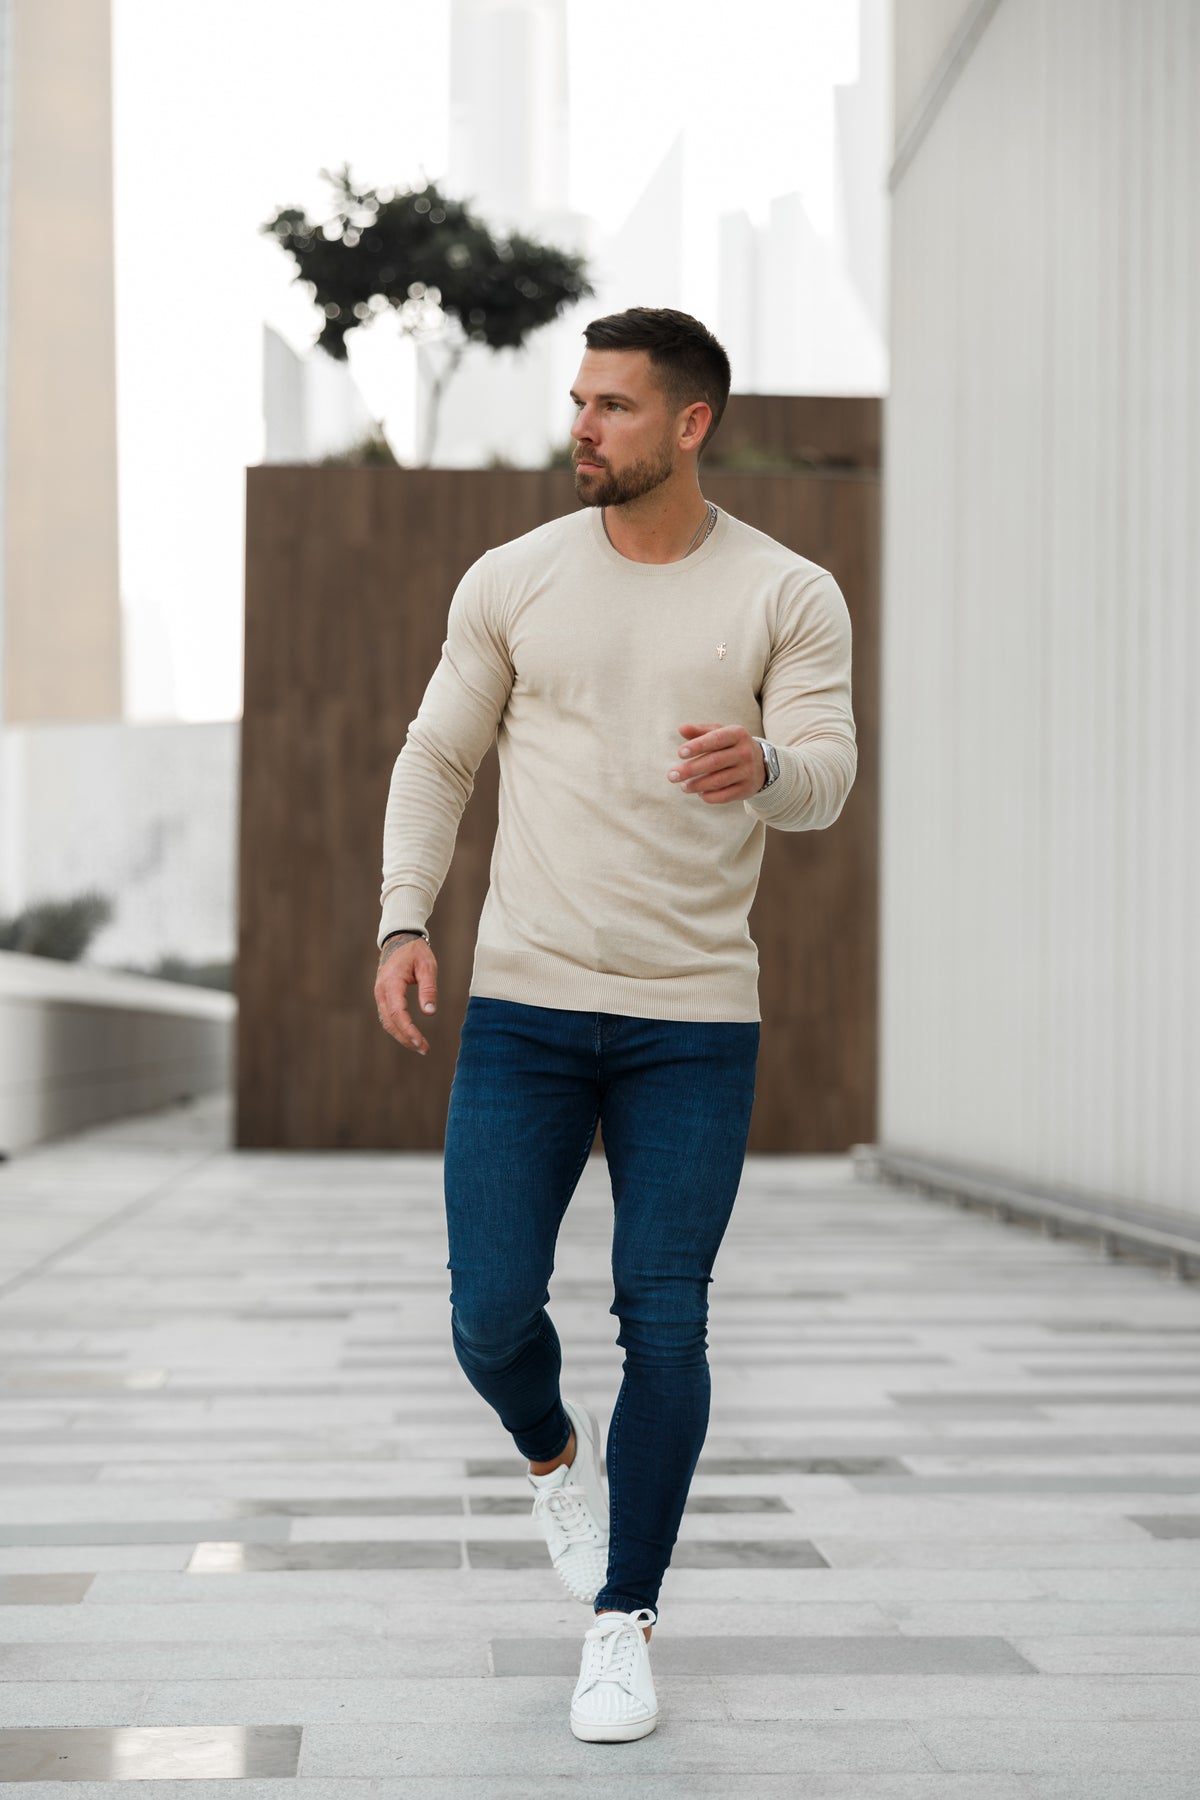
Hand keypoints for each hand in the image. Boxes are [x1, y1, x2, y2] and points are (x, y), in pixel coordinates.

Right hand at [374, 934, 438, 1055]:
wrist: (399, 939)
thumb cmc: (415, 951)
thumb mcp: (427, 967)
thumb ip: (428, 989)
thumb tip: (430, 1013)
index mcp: (391, 983)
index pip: (397, 1013)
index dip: (408, 1031)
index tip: (421, 1043)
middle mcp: (381, 991)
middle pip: (390, 1022)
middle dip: (406, 1038)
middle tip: (424, 1050)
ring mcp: (380, 994)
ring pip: (387, 1022)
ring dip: (402, 1036)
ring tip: (420, 1046)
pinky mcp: (383, 996)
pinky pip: (388, 1017)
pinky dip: (398, 1028)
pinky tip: (411, 1035)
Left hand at [668, 723, 765, 803]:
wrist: (760, 765)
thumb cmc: (731, 746)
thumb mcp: (719, 733)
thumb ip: (700, 731)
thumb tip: (681, 728)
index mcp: (738, 734)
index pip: (716, 739)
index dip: (698, 746)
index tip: (680, 753)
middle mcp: (745, 753)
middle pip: (714, 762)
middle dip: (690, 770)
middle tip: (672, 775)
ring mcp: (747, 772)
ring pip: (717, 781)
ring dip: (696, 785)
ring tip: (683, 786)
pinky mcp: (746, 789)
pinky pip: (723, 796)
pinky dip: (708, 796)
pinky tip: (699, 793)